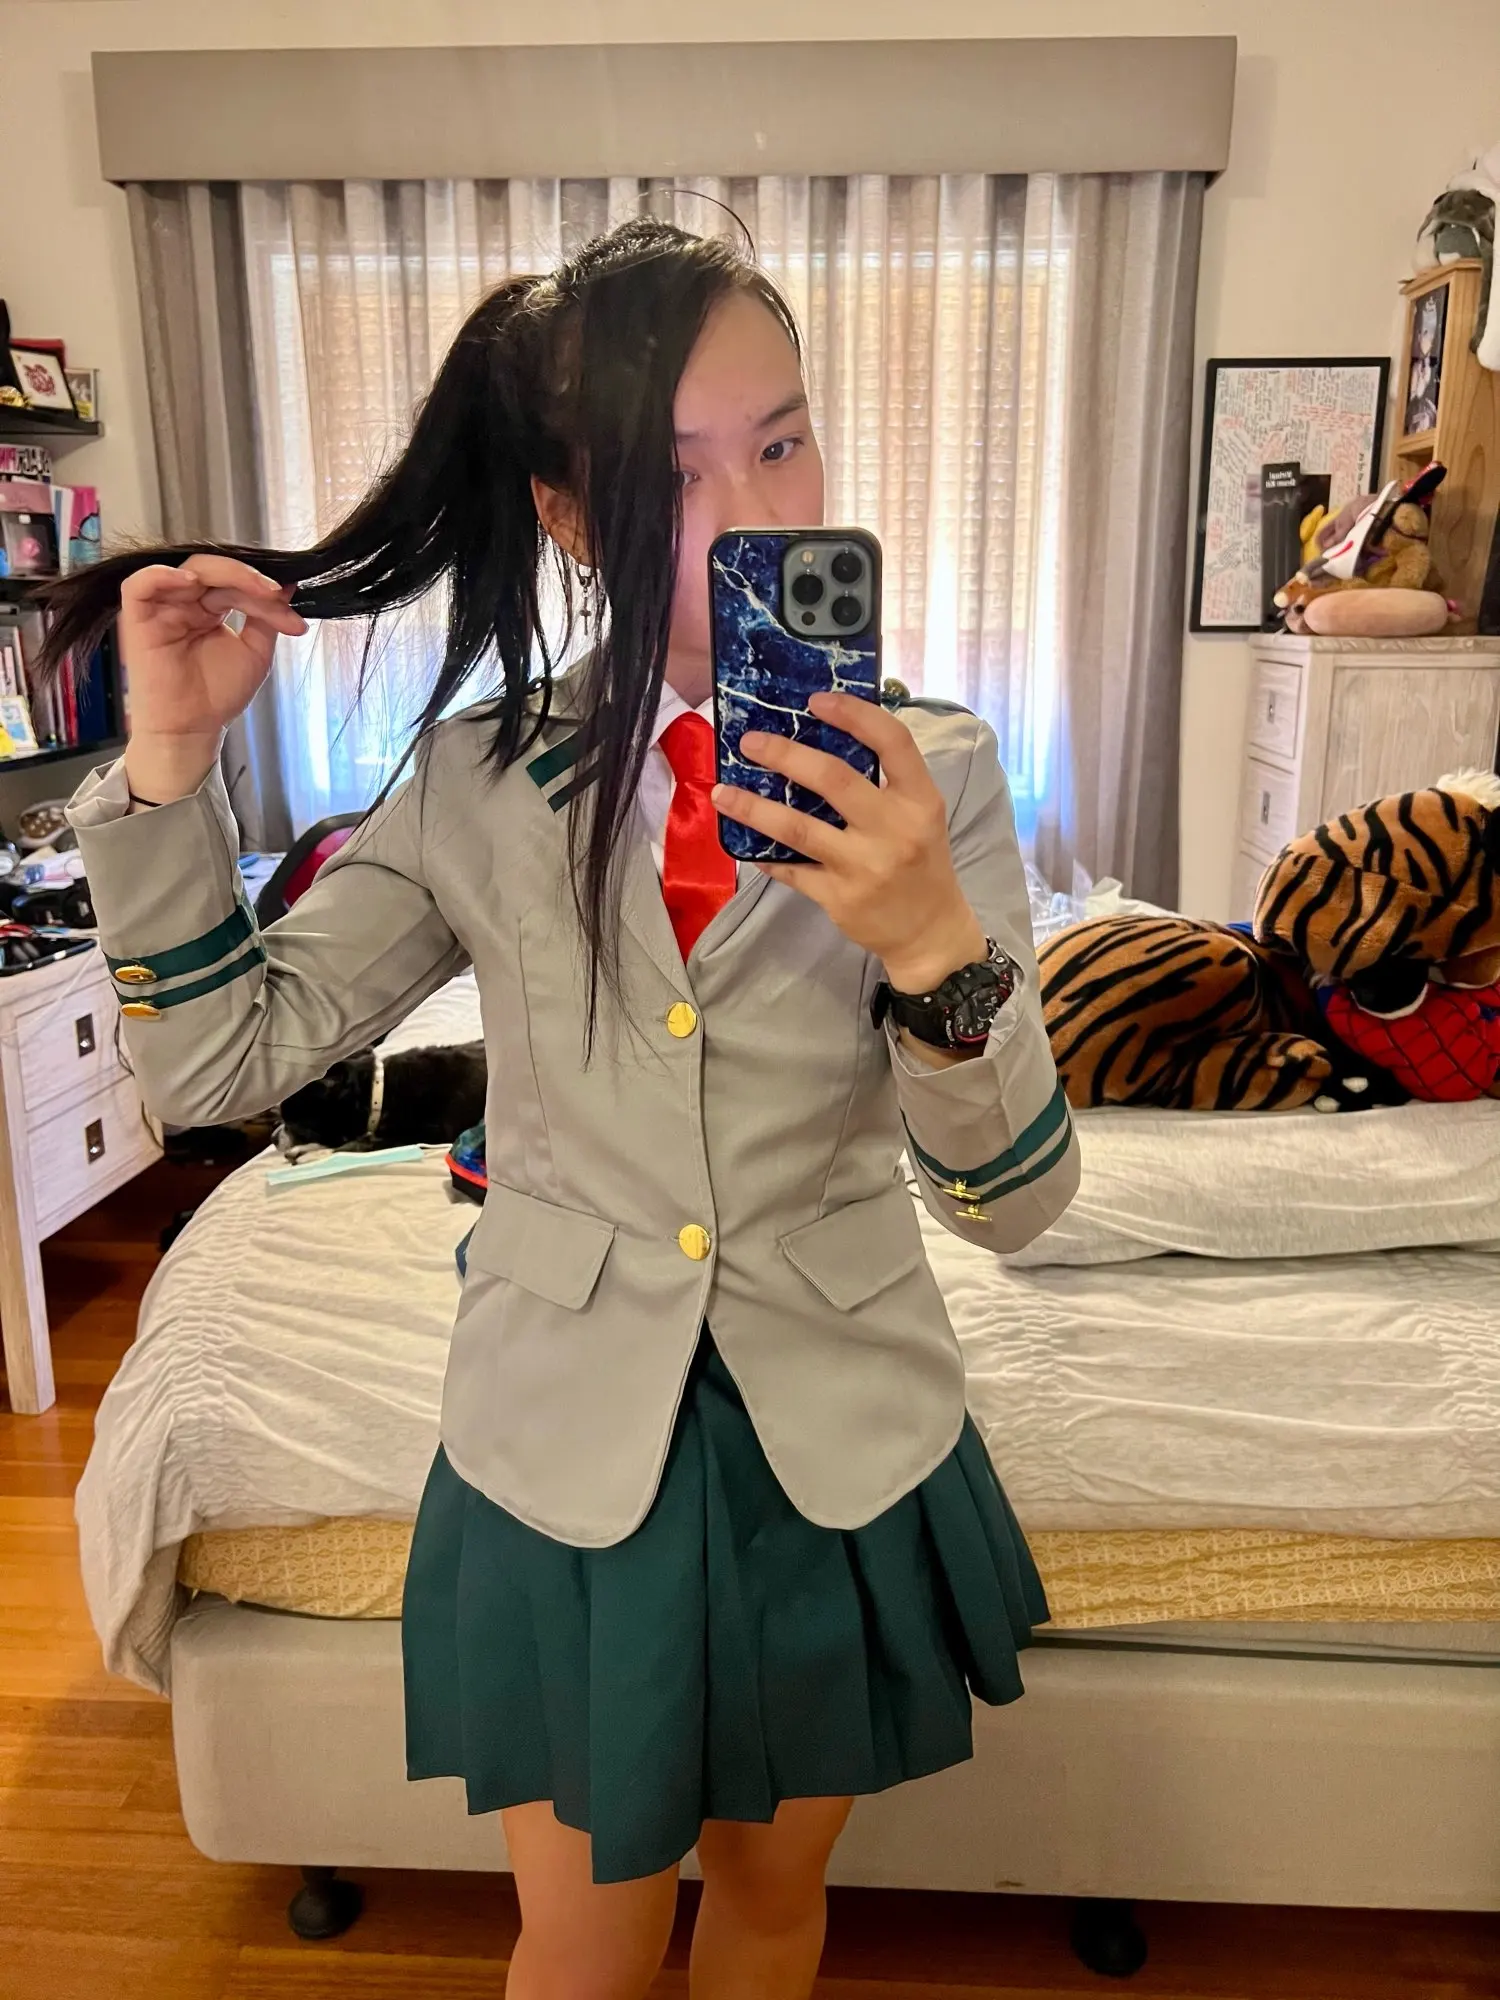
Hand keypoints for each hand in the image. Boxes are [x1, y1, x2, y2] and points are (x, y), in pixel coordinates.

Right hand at [119, 555, 307, 801]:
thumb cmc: (216, 696)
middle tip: (276, 596)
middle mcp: (185, 603)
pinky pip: (139, 585)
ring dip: (223, 574)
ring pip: (187, 570)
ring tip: (252, 590)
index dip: (266, 594)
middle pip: (215, 570)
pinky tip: (191, 583)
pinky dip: (162, 576)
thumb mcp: (255, 652)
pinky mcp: (137, 619)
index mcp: (209, 607)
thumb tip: (286, 586)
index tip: (295, 619)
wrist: (192, 729)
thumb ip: (266, 618)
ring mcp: (162, 609)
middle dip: (250, 580)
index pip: (237, 585)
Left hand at [712, 692, 985, 991]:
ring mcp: (865, 866)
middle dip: (784, 755)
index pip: (892, 741)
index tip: (815, 700)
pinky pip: (791, 869)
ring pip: (798, 827)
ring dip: (753, 807)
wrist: (929, 932)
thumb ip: (884, 782)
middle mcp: (894, 829)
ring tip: (721, 793)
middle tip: (749, 742)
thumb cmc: (921, 862)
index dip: (854, 713)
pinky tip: (746, 845)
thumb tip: (820, 740)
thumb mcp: (920, 815)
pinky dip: (766, 856)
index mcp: (920, 800)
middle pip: (833, 778)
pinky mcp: (840, 898)